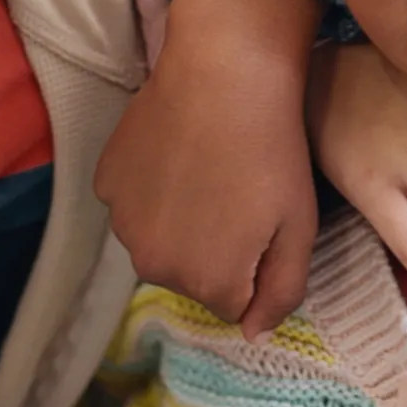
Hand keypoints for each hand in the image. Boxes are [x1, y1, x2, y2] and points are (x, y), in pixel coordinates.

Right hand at [95, 0, 321, 342]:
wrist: (226, 72)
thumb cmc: (274, 150)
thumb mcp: (300, 227)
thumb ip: (281, 293)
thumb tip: (251, 334)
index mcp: (207, 284)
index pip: (233, 301)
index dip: (253, 261)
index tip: (263, 218)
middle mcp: (154, 267)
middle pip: (190, 274)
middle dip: (213, 247)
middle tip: (237, 191)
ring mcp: (122, 222)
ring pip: (157, 239)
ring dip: (178, 219)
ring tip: (206, 168)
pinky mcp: (105, 180)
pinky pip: (132, 202)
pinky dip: (150, 187)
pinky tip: (176, 150)